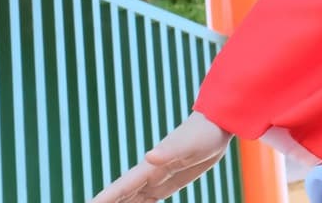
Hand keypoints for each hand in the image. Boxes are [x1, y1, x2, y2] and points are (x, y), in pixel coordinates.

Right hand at [91, 112, 231, 202]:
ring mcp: (157, 179)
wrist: (217, 125)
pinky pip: (146, 200)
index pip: (121, 187)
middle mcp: (149, 174)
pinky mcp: (168, 184)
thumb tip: (150, 156)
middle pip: (121, 196)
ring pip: (131, 199)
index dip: (104, 198)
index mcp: (150, 167)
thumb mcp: (189, 144)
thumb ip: (169, 151)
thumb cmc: (203, 132)